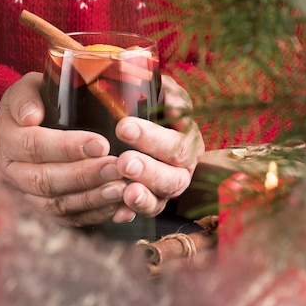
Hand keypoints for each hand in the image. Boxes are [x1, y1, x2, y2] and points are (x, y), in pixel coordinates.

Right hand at [0, 72, 131, 227]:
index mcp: (4, 138)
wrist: (26, 120)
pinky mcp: (38, 208)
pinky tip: (116, 207)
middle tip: (117, 168)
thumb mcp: (26, 86)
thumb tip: (31, 116)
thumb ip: (26, 96)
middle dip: (83, 176)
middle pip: (44, 181)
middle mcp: (7, 170)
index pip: (33, 145)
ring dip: (90, 199)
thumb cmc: (34, 98)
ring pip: (55, 205)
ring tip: (121, 189)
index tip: (101, 143)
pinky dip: (91, 215)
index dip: (67, 147)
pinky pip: (64, 219)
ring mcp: (22, 192)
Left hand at [113, 74, 204, 219]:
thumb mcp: (160, 92)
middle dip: (149, 170)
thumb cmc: (148, 105)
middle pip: (173, 177)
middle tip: (125, 162)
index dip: (153, 138)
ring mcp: (165, 190)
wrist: (131, 124)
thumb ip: (168, 94)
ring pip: (160, 200)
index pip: (177, 143)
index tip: (124, 127)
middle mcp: (181, 169)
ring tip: (126, 192)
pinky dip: (130, 214)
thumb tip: (173, 103)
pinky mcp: (149, 203)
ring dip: (143, 198)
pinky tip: (119, 212)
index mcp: (187, 141)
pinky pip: (142, 213)